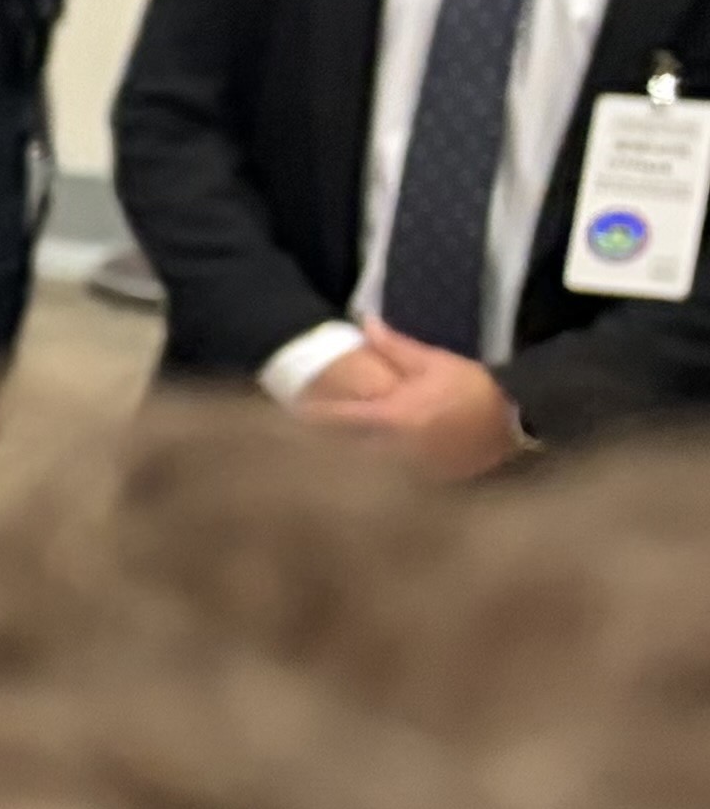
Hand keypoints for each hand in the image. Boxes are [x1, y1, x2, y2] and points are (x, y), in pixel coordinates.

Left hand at [291, 320, 529, 483]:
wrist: (519, 426)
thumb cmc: (475, 391)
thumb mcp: (436, 363)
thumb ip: (396, 347)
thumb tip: (365, 321)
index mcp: (393, 417)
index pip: (336, 419)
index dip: (308, 417)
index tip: (290, 413)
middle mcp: (394, 450)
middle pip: (340, 453)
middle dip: (318, 448)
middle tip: (293, 441)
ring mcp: (406, 473)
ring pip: (359, 473)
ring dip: (340, 466)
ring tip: (317, 460)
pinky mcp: (421, 487)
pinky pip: (384, 485)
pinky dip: (368, 480)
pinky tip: (356, 476)